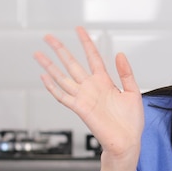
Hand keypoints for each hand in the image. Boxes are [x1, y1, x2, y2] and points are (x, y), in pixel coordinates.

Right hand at [33, 26, 143, 159]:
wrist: (127, 141)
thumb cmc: (131, 121)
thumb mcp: (133, 92)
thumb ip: (126, 73)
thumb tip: (120, 54)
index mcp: (105, 81)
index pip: (92, 57)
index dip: (85, 42)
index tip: (78, 29)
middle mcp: (92, 87)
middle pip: (72, 63)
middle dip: (60, 49)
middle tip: (48, 37)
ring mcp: (84, 97)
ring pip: (62, 77)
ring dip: (50, 66)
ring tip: (39, 54)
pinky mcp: (79, 109)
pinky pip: (63, 96)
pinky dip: (52, 87)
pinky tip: (44, 77)